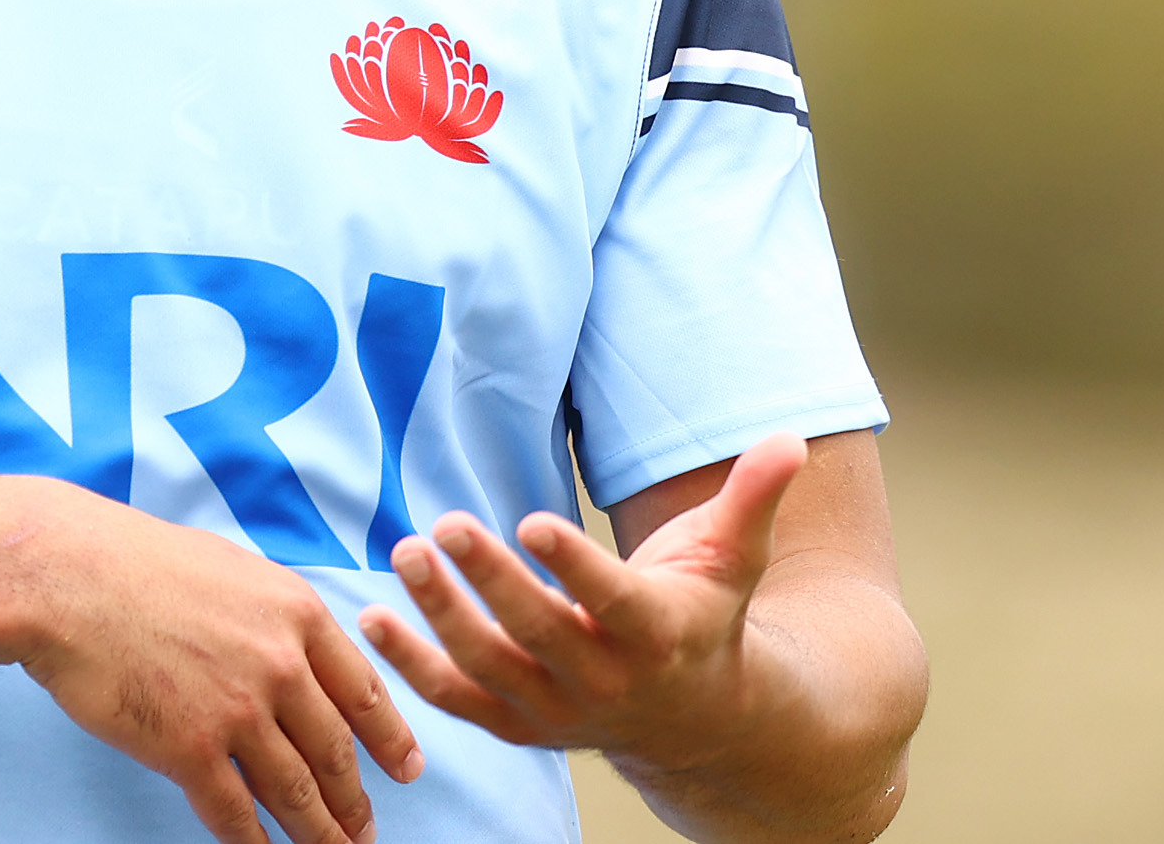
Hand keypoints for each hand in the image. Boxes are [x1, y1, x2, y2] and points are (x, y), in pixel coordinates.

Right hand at [10, 482, 424, 843]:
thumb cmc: (131, 561)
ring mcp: (238, 710)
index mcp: (296, 613)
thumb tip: (293, 648)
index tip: (406, 769)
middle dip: (356, 801)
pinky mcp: (190, 749)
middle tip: (366, 830)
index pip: (364, 690)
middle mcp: (281, 665)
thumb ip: (271, 613)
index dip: (390, 738)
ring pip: (298, 793)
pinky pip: (235, 814)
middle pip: (336, 752)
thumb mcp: (228, 567)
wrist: (64, 576)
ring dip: (320, 834)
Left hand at [357, 433, 807, 770]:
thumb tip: (790, 438)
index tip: (531, 520)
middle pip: (537, 633)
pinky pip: (456, 700)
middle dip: (490, 581)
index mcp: (658, 632)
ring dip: (440, 614)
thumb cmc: (707, 615)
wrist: (702, 721)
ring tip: (404, 554)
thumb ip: (753, 498)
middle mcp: (604, 679)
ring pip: (488, 668)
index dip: (573, 565)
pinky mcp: (517, 724)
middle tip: (445, 525)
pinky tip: (373, 619)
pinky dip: (411, 666)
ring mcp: (556, 710)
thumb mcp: (736, 558)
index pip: (611, 599)